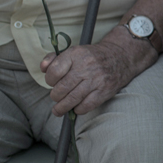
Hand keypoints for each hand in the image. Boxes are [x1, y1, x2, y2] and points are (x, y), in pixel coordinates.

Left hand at [41, 29, 155, 115]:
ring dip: (62, 108)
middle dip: (55, 96)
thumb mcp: (73, 51)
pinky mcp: (104, 91)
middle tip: (56, 97)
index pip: (54, 71)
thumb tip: (42, 68)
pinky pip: (86, 106)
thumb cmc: (91, 56)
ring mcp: (96, 79)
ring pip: (72, 99)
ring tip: (58, 110)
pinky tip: (76, 108)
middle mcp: (86, 66)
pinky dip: (78, 109)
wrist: (120, 57)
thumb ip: (54, 59)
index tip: (52, 82)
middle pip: (61, 88)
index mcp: (76, 54)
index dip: (49, 80)